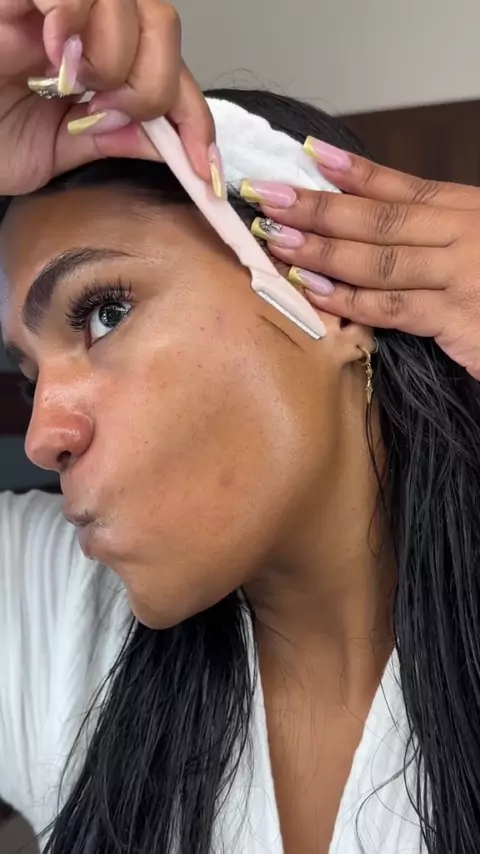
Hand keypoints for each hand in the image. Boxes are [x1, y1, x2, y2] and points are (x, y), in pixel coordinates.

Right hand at [0, 0, 214, 196]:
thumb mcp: (59, 149)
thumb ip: (112, 138)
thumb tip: (167, 142)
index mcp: (96, 56)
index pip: (169, 68)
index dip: (195, 117)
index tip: (206, 171)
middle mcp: (81, 19)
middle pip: (161, 19)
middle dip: (156, 83)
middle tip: (113, 113)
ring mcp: (51, 2)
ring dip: (116, 55)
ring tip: (75, 85)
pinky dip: (75, 18)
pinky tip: (54, 55)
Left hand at [249, 149, 479, 378]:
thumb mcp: (472, 245)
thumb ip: (429, 233)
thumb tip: (362, 216)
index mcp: (466, 210)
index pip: (401, 186)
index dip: (353, 172)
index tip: (308, 154)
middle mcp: (464, 233)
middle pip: (379, 218)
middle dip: (318, 207)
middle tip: (265, 197)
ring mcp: (462, 274)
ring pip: (380, 259)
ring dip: (322, 250)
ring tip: (276, 240)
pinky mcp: (460, 319)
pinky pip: (393, 308)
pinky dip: (349, 299)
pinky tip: (312, 290)